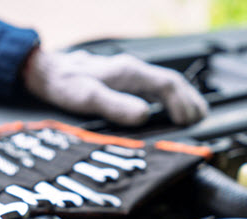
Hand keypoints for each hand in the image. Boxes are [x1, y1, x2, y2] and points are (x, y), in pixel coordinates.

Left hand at [23, 48, 207, 125]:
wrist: (45, 71)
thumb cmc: (63, 84)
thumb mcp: (87, 97)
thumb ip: (115, 106)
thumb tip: (144, 115)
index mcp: (128, 72)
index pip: (167, 84)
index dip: (182, 103)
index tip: (190, 121)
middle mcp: (131, 69)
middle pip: (171, 82)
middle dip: (189, 100)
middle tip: (201, 120)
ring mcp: (127, 73)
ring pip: (163, 83)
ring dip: (180, 98)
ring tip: (193, 115)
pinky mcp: (121, 79)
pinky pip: (151, 86)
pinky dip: (166, 97)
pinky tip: (167, 109)